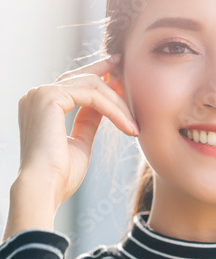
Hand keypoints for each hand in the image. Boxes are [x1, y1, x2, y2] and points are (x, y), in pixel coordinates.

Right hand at [16, 54, 137, 209]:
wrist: (44, 187)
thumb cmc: (60, 175)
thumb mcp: (80, 142)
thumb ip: (88, 121)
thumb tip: (103, 108)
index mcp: (40, 106)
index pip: (73, 83)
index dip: (98, 74)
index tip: (117, 71)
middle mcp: (37, 95)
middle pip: (83, 78)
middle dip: (111, 78)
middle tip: (130, 77)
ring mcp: (41, 94)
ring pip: (92, 86)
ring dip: (118, 105)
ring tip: (134, 124)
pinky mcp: (49, 97)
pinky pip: (92, 95)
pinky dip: (113, 109)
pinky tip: (127, 125)